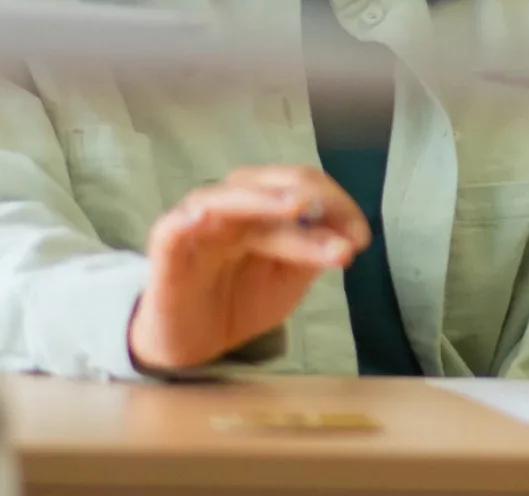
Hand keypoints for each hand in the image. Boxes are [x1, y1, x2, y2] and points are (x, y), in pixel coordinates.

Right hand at [127, 165, 367, 374]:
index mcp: (264, 206)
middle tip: (346, 234)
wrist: (194, 345)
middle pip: (274, 184)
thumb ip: (314, 251)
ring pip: (230, 197)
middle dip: (316, 202)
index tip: (361, 239)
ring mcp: (198, 223)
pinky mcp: (166, 248)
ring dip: (267, 200)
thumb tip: (350, 234)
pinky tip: (204, 218)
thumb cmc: (241, 301)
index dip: (338, 204)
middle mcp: (233, 205)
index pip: (304, 187)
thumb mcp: (289, 278)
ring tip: (299, 208)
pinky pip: (174, 226)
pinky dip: (190, 218)